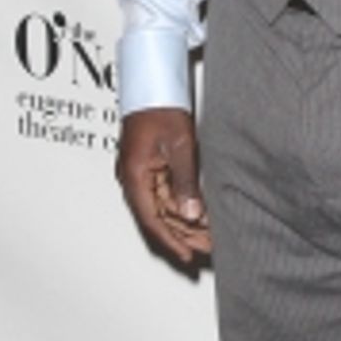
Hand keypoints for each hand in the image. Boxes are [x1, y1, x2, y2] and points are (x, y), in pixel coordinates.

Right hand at [116, 106, 211, 265]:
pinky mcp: (150, 169)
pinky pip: (164, 196)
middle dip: (182, 236)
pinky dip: (181, 208)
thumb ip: (185, 181)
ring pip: (162, 209)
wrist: (152, 85)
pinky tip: (198, 216)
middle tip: (207, 248)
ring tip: (207, 237)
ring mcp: (141, 175)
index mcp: (134, 176)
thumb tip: (190, 214)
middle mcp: (133, 179)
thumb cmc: (160, 108)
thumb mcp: (178, 145)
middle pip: (157, 218)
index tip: (187, 255)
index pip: (152, 220)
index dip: (171, 241)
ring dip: (183, 225)